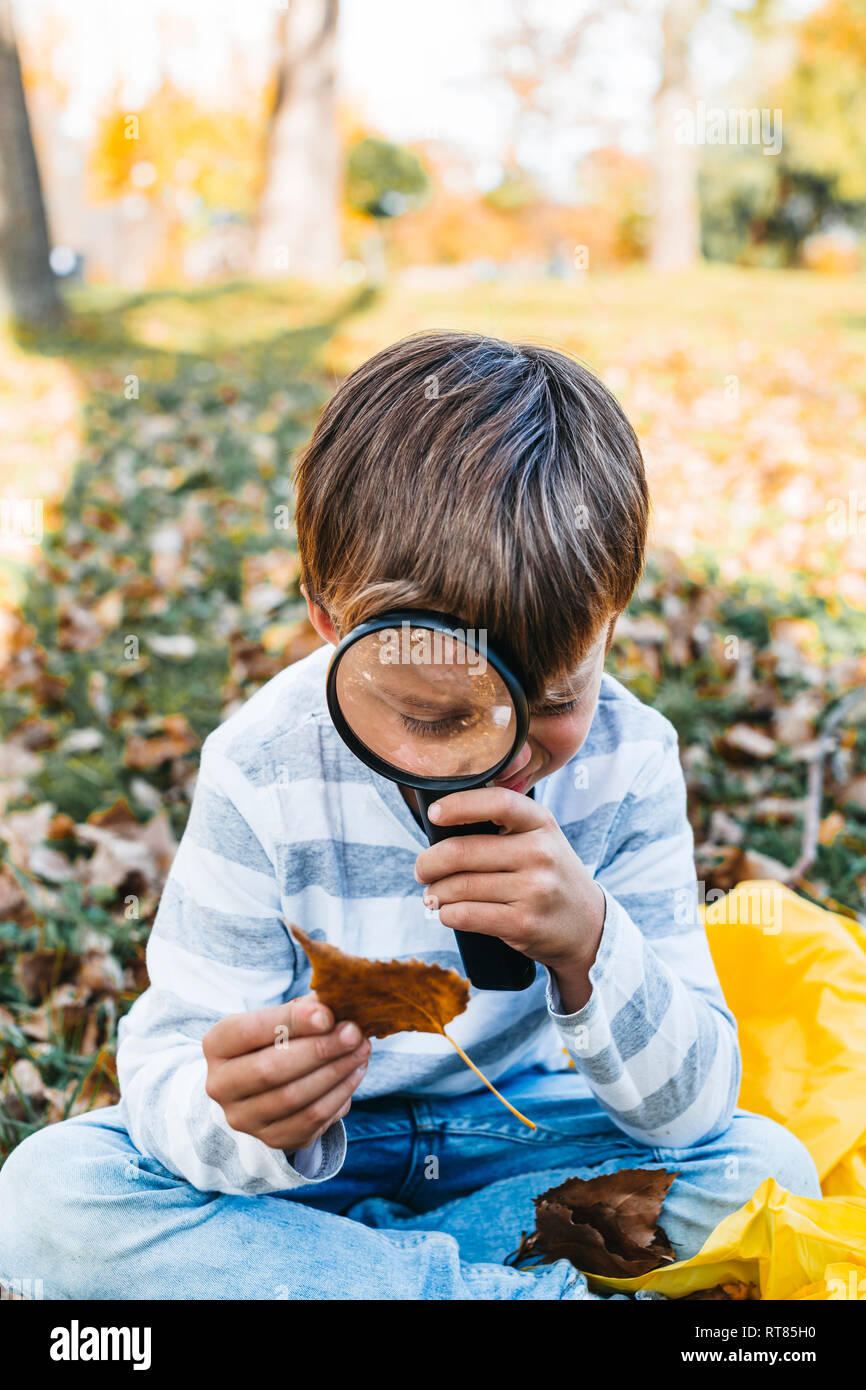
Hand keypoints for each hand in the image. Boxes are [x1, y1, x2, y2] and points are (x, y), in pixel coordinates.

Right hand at [203, 993, 370, 1153]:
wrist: (260, 1086)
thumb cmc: (273, 1040)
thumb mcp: (278, 1019)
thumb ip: (303, 1010)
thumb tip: (335, 1003)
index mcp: (216, 1046)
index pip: (249, 1031)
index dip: (290, 1022)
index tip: (328, 1014)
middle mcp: (220, 1086)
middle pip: (270, 1070)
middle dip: (319, 1049)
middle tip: (354, 1033)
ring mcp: (243, 1118)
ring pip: (294, 1098)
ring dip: (336, 1072)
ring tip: (362, 1049)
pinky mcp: (271, 1139)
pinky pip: (311, 1120)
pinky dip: (339, 1094)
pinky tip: (355, 1072)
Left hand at [413, 788, 605, 1010]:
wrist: (588, 925)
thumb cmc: (550, 875)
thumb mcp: (541, 839)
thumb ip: (503, 825)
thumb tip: (440, 823)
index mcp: (541, 823)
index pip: (497, 803)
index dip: (458, 805)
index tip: (433, 815)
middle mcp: (540, 853)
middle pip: (463, 851)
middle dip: (429, 862)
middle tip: (422, 870)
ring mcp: (534, 890)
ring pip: (459, 886)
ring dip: (435, 893)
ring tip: (432, 895)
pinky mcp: (524, 923)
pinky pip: (466, 915)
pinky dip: (447, 914)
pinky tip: (447, 912)